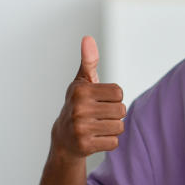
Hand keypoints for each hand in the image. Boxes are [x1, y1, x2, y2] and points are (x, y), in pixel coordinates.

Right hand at [50, 35, 125, 159]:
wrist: (63, 139)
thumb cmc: (78, 105)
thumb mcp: (82, 82)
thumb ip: (88, 61)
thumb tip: (88, 38)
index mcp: (80, 90)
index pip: (118, 92)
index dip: (113, 97)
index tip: (100, 100)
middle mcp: (78, 108)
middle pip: (121, 110)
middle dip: (114, 113)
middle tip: (99, 115)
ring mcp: (80, 128)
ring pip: (119, 127)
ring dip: (112, 128)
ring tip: (97, 126)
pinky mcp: (85, 146)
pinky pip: (114, 142)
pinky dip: (109, 142)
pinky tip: (95, 138)